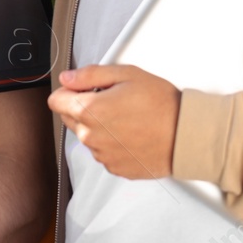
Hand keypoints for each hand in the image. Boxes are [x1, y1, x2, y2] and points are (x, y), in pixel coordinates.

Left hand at [48, 64, 180, 179]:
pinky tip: (133, 134)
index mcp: (89, 111)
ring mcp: (102, 155)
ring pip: (88, 136)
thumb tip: (67, 78)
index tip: (84, 88)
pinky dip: (113, 143)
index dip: (69, 91)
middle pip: (69, 118)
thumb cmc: (162, 104)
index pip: (55, 101)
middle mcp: (90, 137)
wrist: (187, 135)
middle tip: (113, 100)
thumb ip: (89, 75)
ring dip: (100, 127)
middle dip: (84, 107)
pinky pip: (104, 152)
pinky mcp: (115, 168)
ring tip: (128, 118)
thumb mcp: (126, 74)